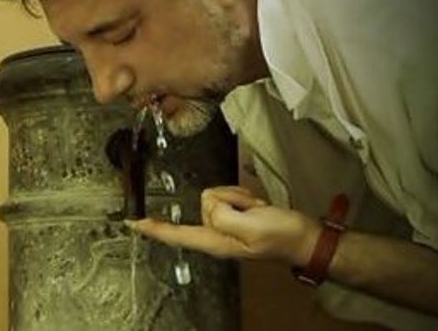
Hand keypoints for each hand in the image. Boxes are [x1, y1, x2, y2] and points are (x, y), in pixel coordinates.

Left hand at [126, 185, 321, 265]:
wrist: (303, 235)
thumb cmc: (281, 236)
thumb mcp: (251, 228)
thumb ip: (224, 216)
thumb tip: (207, 204)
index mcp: (215, 242)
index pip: (177, 235)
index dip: (154, 229)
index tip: (134, 222)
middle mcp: (216, 233)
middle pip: (203, 203)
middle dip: (227, 199)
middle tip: (249, 210)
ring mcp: (226, 224)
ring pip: (216, 195)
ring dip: (237, 197)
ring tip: (255, 210)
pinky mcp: (235, 214)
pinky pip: (229, 195)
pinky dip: (243, 196)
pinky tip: (256, 206)